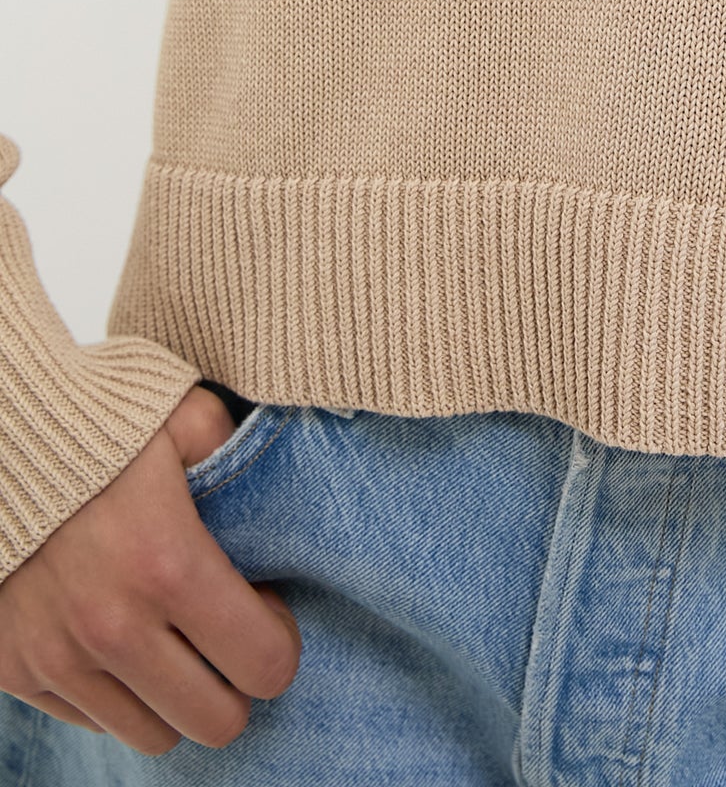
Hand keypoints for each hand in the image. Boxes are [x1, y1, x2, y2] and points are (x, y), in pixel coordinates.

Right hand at [0, 383, 300, 754]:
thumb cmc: (96, 418)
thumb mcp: (183, 414)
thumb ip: (238, 454)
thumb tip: (276, 491)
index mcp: (168, 564)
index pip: (265, 665)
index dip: (277, 639)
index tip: (262, 604)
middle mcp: (113, 627)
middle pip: (216, 722)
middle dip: (234, 682)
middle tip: (224, 631)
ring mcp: (58, 657)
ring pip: (151, 734)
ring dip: (174, 695)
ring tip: (171, 635)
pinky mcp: (14, 669)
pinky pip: (90, 719)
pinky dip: (115, 691)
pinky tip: (119, 634)